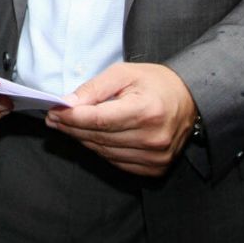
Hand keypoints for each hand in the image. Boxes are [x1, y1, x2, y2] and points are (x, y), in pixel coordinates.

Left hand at [46, 62, 196, 176]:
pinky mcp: (156, 168)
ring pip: (105, 152)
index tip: (53, 112)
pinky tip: (91, 137)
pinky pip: (117, 162)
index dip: (73, 118)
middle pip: (100, 137)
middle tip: (54, 118)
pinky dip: (101, 149)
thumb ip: (95, 88)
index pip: (100, 120)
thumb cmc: (154, 82)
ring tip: (68, 126)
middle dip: (72, 128)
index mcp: (146, 111)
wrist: (189, 100)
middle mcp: (153, 138)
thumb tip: (68, 103)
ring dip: (83, 139)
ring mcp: (156, 157)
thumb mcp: (124, 73)